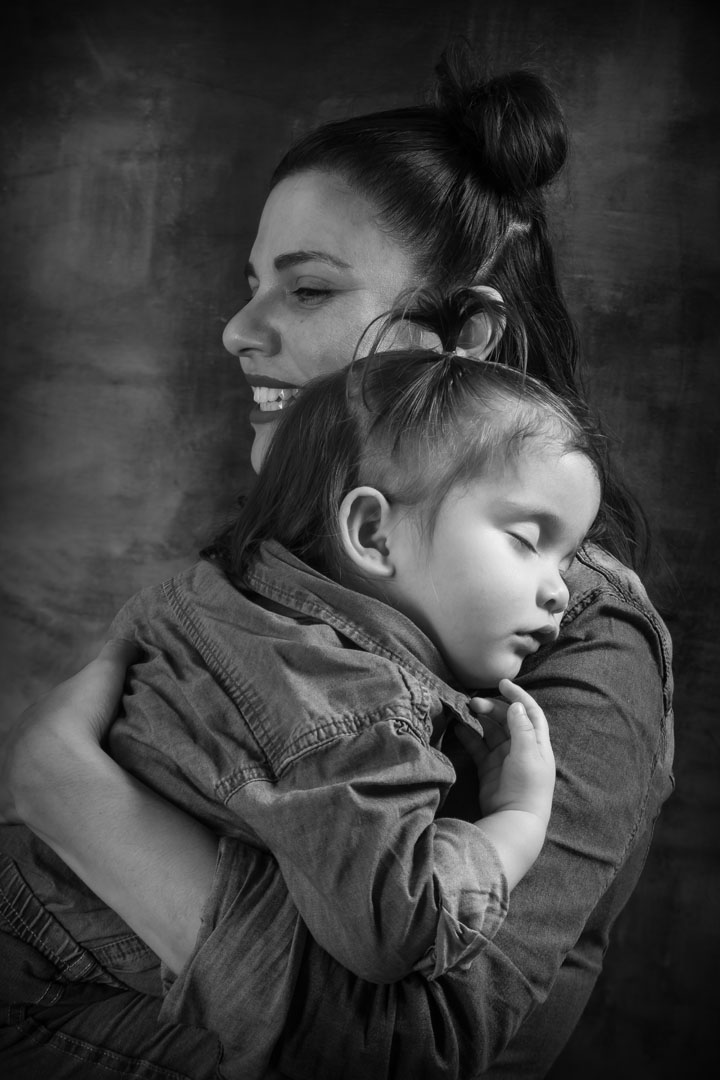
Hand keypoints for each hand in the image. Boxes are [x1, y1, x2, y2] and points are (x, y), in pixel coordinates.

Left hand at [0, 639, 139, 822]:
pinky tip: (45, 814)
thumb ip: (118, 653)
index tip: (98, 720)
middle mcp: (17, 745)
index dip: (77, 714)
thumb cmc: (79, 714)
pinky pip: (17, 811)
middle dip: (60, 749)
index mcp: (35, 715)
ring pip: (31, 776)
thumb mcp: (106, 671)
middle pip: (42, 745)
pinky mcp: (16, 810)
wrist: (58, 765)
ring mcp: (14, 779)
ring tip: (80, 786)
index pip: (55, 713)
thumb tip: (132, 641)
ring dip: (50, 779)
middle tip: (91, 756)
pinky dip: (27, 811)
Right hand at [457, 679, 554, 826]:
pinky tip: (458, 727)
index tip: (502, 683)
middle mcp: (521, 747)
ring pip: (491, 730)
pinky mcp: (489, 768)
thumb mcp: (527, 754)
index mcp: (536, 742)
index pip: (530, 712)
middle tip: (474, 702)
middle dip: (492, 707)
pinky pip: (478, 746)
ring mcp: (504, 758)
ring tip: (465, 710)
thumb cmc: (526, 785)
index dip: (518, 696)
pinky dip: (469, 736)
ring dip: (479, 719)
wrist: (514, 819)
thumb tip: (516, 704)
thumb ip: (521, 728)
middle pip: (507, 719)